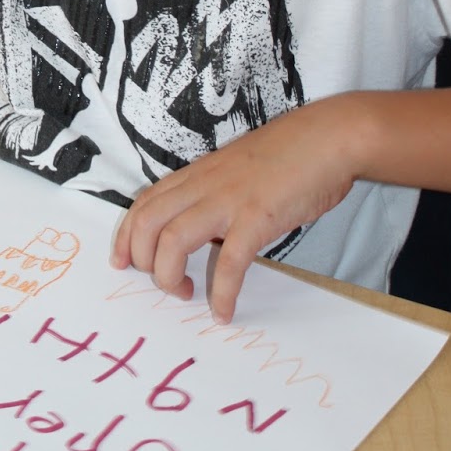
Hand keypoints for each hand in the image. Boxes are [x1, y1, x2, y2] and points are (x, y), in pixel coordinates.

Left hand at [110, 100, 362, 323]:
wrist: (329, 137)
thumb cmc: (290, 153)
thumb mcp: (237, 169)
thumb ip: (216, 193)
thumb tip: (208, 230)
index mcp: (198, 174)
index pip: (145, 203)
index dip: (127, 235)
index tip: (122, 262)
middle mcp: (204, 185)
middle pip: (148, 223)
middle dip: (142, 259)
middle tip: (161, 283)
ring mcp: (229, 200)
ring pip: (173, 240)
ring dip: (170, 276)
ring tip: (186, 294)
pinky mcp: (258, 217)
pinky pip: (229, 262)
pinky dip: (222, 293)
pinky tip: (225, 313)